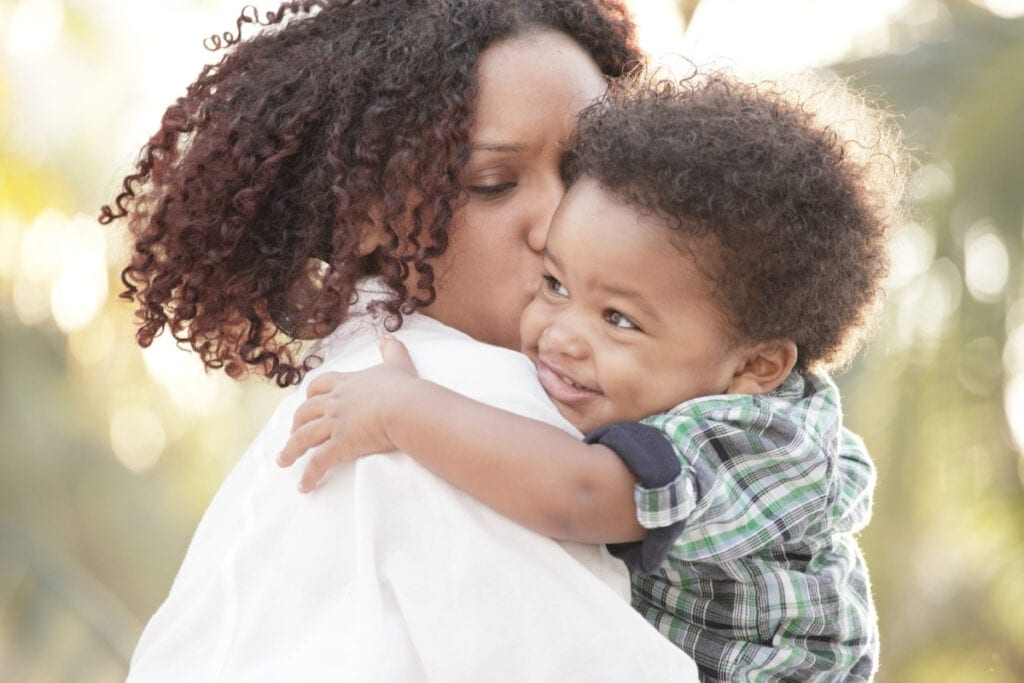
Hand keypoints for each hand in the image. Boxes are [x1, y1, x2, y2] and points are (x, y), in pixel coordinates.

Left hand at [277, 335, 418, 491]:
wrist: (407, 407)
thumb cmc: (404, 388)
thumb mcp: (397, 364)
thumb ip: (392, 350)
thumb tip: (388, 336)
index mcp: (347, 384)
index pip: (319, 386)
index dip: (311, 396)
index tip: (307, 403)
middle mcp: (335, 403)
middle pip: (305, 412)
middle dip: (296, 424)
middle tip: (292, 435)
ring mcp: (335, 424)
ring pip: (303, 437)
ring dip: (291, 450)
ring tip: (283, 461)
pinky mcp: (340, 444)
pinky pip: (319, 462)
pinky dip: (310, 475)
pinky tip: (304, 486)